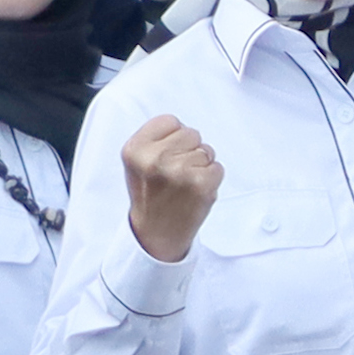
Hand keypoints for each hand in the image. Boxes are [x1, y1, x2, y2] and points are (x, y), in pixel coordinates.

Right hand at [121, 116, 222, 261]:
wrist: (156, 233)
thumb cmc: (150, 196)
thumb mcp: (137, 162)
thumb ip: (155, 140)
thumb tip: (182, 126)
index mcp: (135, 149)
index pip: (170, 121)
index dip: (173, 138)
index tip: (165, 156)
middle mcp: (155, 158)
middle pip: (192, 133)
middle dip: (189, 150)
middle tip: (176, 174)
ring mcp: (179, 171)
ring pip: (207, 151)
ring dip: (201, 166)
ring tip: (184, 184)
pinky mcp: (201, 184)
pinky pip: (218, 168)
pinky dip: (211, 180)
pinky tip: (195, 192)